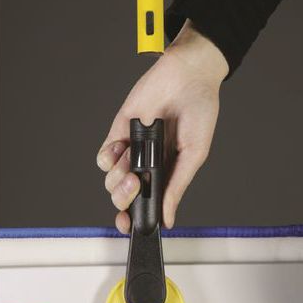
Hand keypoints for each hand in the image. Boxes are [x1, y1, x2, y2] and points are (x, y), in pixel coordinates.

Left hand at [96, 20, 228, 232]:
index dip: (133, 217)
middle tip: (137, 183)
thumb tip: (169, 218)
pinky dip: (109, 157)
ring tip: (134, 159)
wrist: (187, 76)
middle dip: (124, 196)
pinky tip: (123, 146)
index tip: (128, 226)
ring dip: (118, 176)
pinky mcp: (119, 131)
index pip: (145, 203)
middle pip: (123, 196)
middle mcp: (147, 164)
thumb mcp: (194, 154)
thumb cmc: (198, 112)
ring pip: (111, 180)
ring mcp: (132, 149)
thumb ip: (177, 187)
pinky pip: (103, 156)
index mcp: (167, 173)